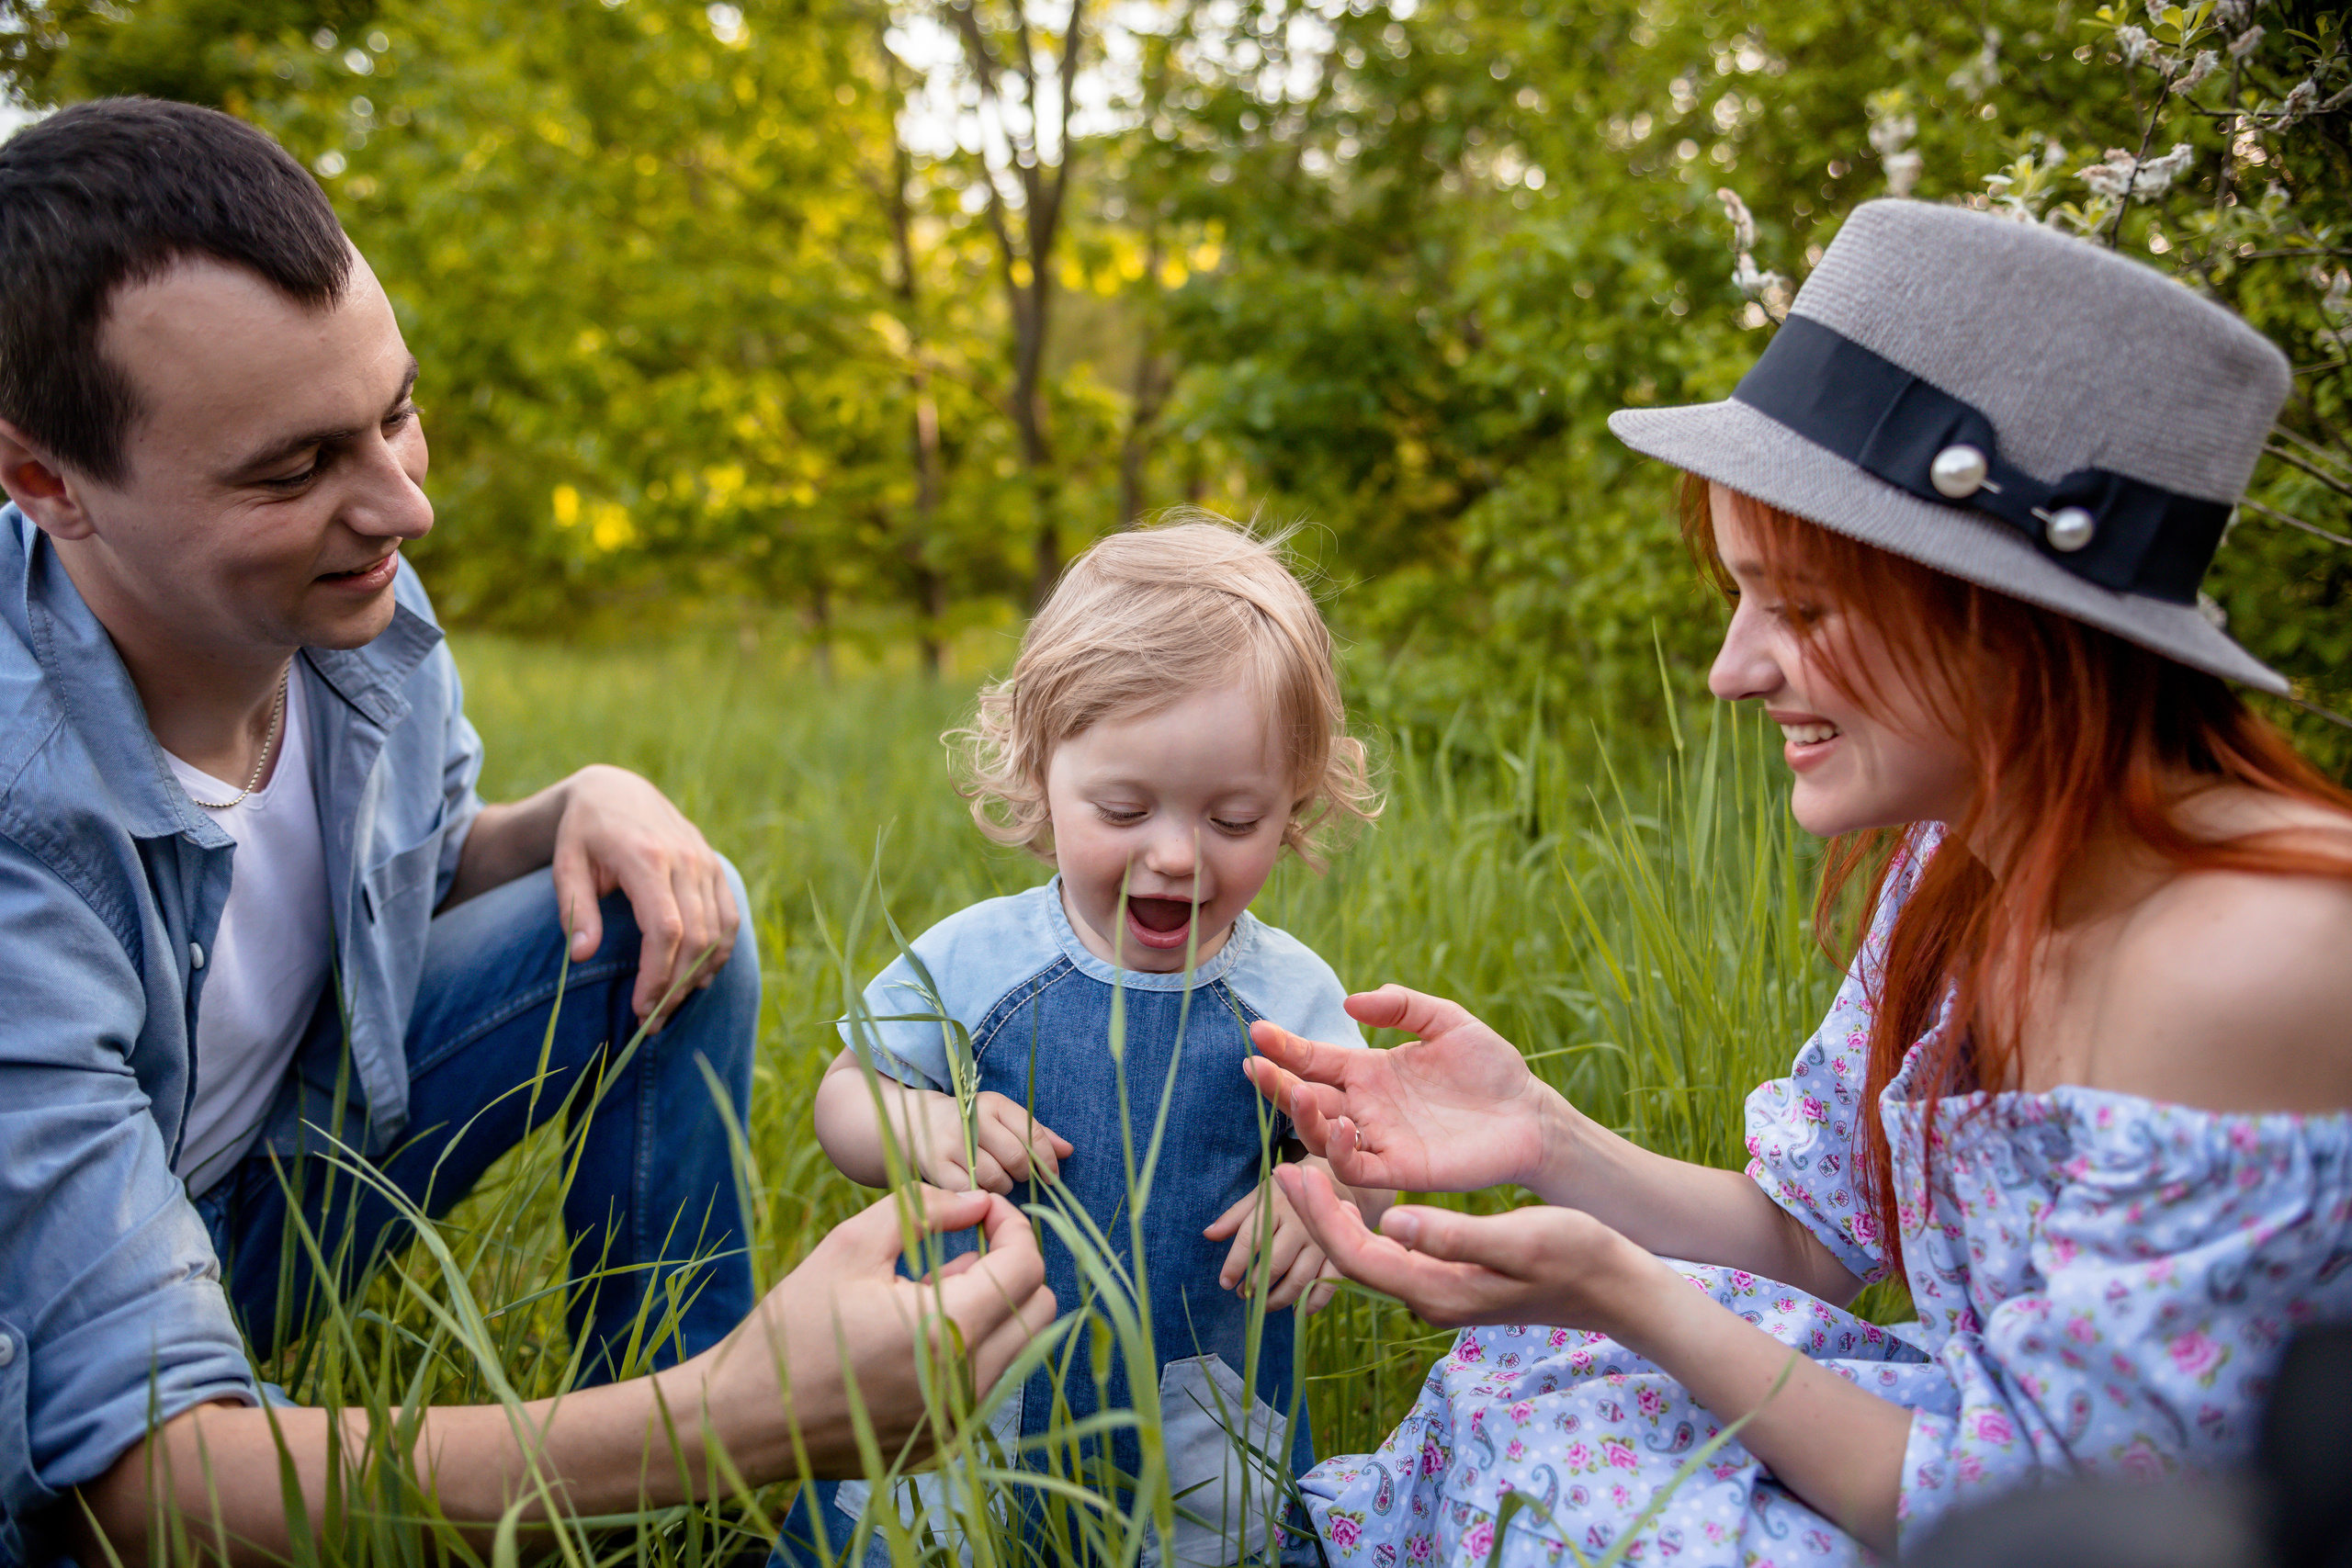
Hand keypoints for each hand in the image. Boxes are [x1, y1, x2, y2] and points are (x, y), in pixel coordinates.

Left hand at [550, 764, 738, 1025]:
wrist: (617, 790)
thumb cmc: (584, 833)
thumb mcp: (566, 865)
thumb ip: (576, 911)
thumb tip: (582, 956)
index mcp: (645, 857)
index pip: (666, 929)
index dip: (657, 975)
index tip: (640, 1008)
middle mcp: (684, 859)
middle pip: (696, 938)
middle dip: (676, 986)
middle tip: (651, 1019)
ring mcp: (705, 862)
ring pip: (718, 932)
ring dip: (698, 975)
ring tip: (671, 1003)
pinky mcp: (714, 867)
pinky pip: (729, 918)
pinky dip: (719, 952)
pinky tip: (697, 976)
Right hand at [698, 1186, 1056, 1478]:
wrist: (744, 1419)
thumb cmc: (791, 1327)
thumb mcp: (850, 1247)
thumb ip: (924, 1210)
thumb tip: (978, 1200)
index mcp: (945, 1332)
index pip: (1025, 1268)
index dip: (1012, 1225)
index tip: (982, 1210)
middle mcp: (965, 1387)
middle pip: (1040, 1310)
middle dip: (1012, 1266)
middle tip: (958, 1250)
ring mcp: (958, 1423)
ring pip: (1020, 1348)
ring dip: (994, 1309)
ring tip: (929, 1291)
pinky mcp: (945, 1444)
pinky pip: (988, 1384)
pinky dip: (973, 1350)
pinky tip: (918, 1336)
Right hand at [913, 1090, 1073, 1195]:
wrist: (919, 1123)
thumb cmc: (971, 1124)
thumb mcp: (1002, 1119)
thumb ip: (1034, 1134)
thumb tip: (1067, 1151)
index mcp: (993, 1104)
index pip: (1032, 1133)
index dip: (1047, 1158)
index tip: (1052, 1173)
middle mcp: (972, 1120)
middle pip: (1016, 1158)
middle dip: (1024, 1173)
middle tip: (1018, 1174)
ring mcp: (952, 1144)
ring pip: (995, 1178)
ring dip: (1003, 1185)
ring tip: (997, 1177)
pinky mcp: (937, 1167)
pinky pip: (972, 1190)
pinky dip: (981, 1194)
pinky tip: (979, 1187)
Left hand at [1203, 1171, 1343, 1313]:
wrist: (1333, 1183)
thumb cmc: (1288, 1195)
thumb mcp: (1260, 1197)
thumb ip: (1234, 1217)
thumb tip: (1208, 1234)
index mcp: (1277, 1206)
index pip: (1251, 1240)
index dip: (1235, 1264)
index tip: (1225, 1283)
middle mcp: (1301, 1224)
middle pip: (1275, 1264)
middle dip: (1255, 1285)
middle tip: (1243, 1294)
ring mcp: (1323, 1241)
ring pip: (1298, 1280)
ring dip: (1277, 1299)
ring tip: (1263, 1304)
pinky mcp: (1339, 1254)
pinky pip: (1325, 1287)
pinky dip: (1311, 1304)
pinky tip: (1295, 1310)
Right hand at [1244, 985, 1563, 1194]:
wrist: (1529, 1114)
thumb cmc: (1491, 1068)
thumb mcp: (1447, 1021)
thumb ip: (1401, 1005)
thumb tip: (1350, 1001)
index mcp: (1370, 1071)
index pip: (1316, 1059)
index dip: (1286, 1047)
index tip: (1258, 1031)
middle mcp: (1366, 1107)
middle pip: (1307, 1099)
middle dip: (1277, 1084)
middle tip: (1255, 1066)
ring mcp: (1380, 1140)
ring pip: (1322, 1136)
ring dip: (1302, 1117)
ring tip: (1297, 1092)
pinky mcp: (1400, 1171)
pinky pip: (1357, 1168)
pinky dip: (1340, 1153)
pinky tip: (1344, 1127)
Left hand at [1272, 1164, 1665, 1334]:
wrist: (1616, 1288)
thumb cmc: (1575, 1257)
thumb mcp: (1517, 1240)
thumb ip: (1453, 1235)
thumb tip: (1393, 1221)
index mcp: (1437, 1290)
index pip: (1357, 1256)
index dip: (1319, 1216)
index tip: (1292, 1173)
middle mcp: (1428, 1296)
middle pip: (1352, 1257)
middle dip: (1315, 1214)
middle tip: (1284, 1166)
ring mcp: (1439, 1289)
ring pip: (1369, 1252)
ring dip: (1337, 1215)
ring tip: (1310, 1171)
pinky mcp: (1450, 1276)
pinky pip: (1392, 1249)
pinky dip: (1367, 1218)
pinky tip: (1359, 1191)